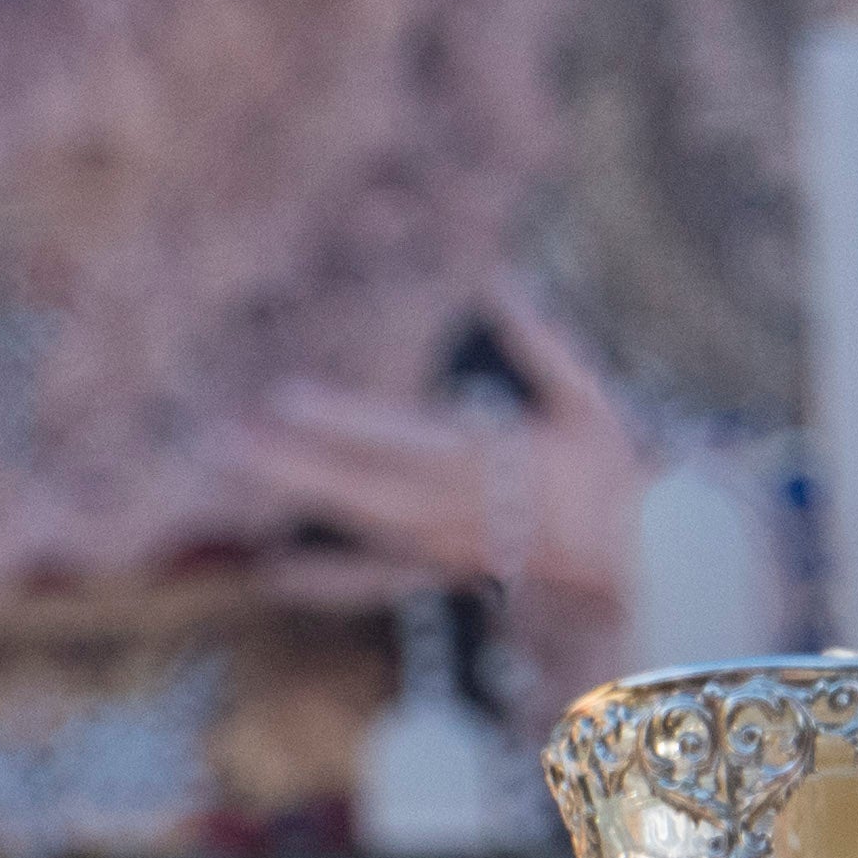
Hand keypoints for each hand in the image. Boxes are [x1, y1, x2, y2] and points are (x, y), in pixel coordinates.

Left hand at [219, 313, 651, 699]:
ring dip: (290, 498)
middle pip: (354, 483)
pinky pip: (377, 580)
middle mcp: (452, 505)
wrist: (640, 562)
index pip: (396, 436)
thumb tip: (501, 277)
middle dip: (284, 462)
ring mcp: (441, 544)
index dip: (338, 420)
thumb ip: (540, 340)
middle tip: (217, 440)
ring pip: (354, 523)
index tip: (283, 399)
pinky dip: (325, 579)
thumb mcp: (588, 400)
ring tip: (228, 474)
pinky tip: (274, 574)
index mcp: (485, 456)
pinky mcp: (443, 572)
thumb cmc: (615, 475)